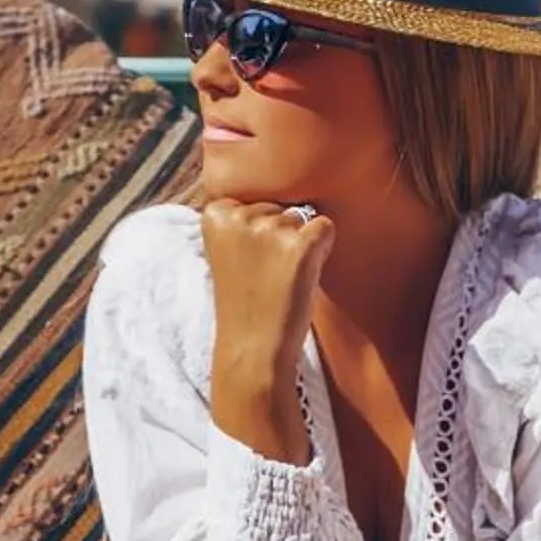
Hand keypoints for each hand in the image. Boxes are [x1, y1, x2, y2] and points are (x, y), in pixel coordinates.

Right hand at [202, 198, 336, 458]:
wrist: (252, 351)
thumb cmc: (244, 302)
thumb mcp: (228, 252)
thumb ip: (242, 220)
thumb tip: (282, 189)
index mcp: (215, 213)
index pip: (254, 197)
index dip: (258, 232)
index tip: (246, 263)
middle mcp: (240, 216)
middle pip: (279, 206)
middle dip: (279, 236)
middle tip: (266, 276)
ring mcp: (270, 230)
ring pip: (301, 217)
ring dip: (298, 246)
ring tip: (280, 280)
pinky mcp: (300, 247)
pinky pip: (325, 228)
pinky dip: (322, 251)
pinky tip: (302, 276)